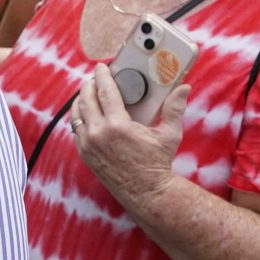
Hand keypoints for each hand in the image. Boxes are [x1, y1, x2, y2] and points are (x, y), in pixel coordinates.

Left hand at [69, 61, 187, 210]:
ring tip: (88, 93)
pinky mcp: (84, 154)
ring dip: (81, 100)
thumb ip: (174, 109)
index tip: (101, 67)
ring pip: (76, 114)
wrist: (145, 191)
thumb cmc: (158, 163)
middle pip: (85, 99)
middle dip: (88, 85)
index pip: (104, 92)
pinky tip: (86, 113)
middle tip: (95, 78)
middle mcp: (98, 133)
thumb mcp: (169, 134)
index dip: (102, 76)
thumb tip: (184, 88)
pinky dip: (79, 118)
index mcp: (117, 125)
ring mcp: (87, 145)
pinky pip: (76, 129)